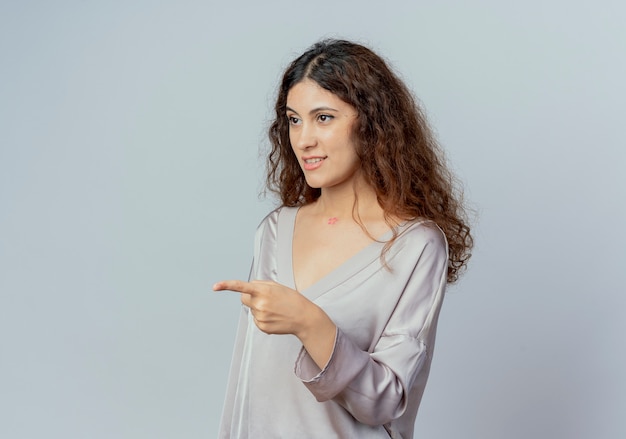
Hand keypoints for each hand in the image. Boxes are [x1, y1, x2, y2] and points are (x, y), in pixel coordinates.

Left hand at [214, 279, 337, 368]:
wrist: (304, 317)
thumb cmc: (292, 299)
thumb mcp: (277, 286)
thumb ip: (260, 284)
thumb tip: (247, 287)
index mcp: (263, 291)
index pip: (241, 287)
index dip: (226, 285)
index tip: (215, 286)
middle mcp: (260, 304)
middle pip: (243, 299)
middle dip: (250, 297)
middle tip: (266, 298)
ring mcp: (260, 317)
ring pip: (251, 309)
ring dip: (259, 307)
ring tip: (275, 308)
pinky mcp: (262, 327)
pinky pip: (256, 319)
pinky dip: (263, 317)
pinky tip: (275, 317)